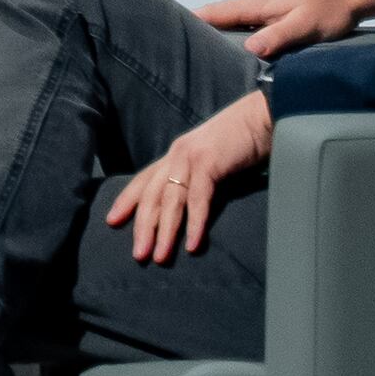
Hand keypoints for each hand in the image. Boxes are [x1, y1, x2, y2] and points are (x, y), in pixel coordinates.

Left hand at [102, 90, 274, 262]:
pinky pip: (197, 199)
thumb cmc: (241, 141)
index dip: (127, 201)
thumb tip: (189, 206)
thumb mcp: (212, 160)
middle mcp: (176, 155)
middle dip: (142, 226)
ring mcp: (191, 158)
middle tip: (138, 255)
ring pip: (170, 200)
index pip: (144, 180)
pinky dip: (194, 223)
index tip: (111, 221)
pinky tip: (192, 244)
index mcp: (175, 155)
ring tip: (159, 257)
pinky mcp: (209, 163)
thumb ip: (198, 178)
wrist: (262, 118)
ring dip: (165, 232)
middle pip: (152, 195)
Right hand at [194, 0, 374, 60]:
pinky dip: (234, 36)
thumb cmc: (329, 9)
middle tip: (179, 51)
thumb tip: (250, 48)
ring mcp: (263, 8)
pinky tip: (234, 52)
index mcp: (257, 3)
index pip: (215, 11)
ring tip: (201, 56)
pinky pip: (245, 25)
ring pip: (231, 22)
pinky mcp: (273, 15)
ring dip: (216, 35)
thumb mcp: (305, 26)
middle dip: (198, 30)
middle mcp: (255, 3)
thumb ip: (277, 36)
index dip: (191, 20)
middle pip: (218, 17)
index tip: (168, 30)